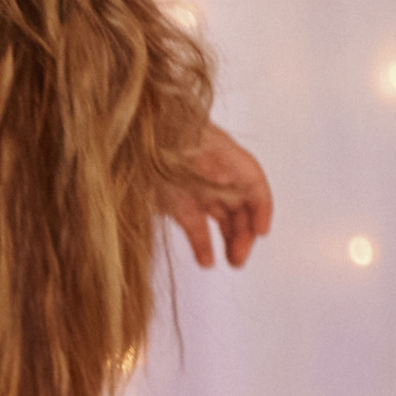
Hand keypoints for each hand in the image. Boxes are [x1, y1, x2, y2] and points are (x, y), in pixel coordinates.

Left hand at [167, 120, 273, 269]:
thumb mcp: (187, 147)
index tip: (262, 231)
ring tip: (234, 262)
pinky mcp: (179, 207)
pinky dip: (203, 246)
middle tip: (240, 257)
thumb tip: (223, 194)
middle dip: (245, 233)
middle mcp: (217, 175)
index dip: (262, 208)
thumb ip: (209, 171)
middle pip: (241, 207)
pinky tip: (207, 262)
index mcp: (224, 156)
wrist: (133, 133)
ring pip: (223, 221)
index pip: (254, 183)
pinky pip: (197, 229)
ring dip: (231, 242)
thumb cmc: (160, 133)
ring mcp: (198, 191)